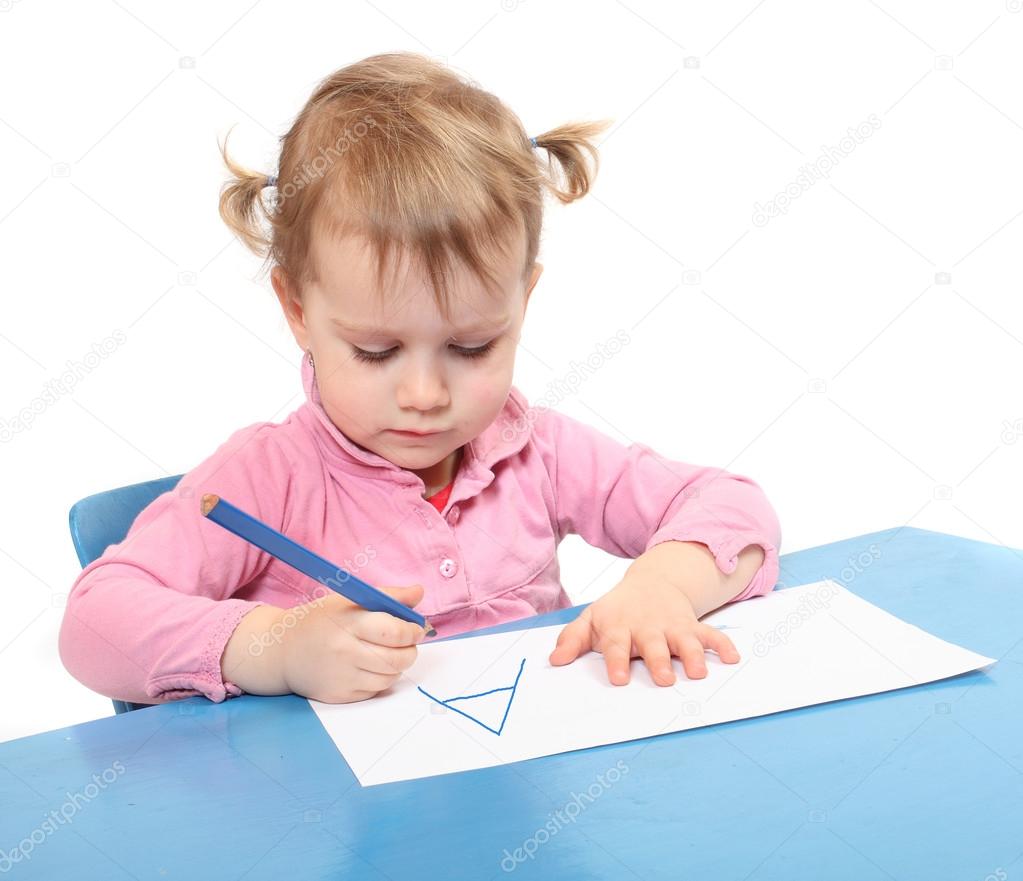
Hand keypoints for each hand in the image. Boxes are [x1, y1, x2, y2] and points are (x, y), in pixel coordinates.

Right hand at [279, 584, 427, 702]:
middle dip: (411, 650)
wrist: (282, 651)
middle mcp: (345, 651)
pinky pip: (375, 690)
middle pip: (397, 659)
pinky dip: (381, 679)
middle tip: (408, 643)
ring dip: (398, 665)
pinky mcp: (340, 695)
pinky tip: (371, 666)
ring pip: (390, 677)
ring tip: (388, 653)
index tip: (415, 628)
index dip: (412, 631)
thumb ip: (387, 596)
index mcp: (348, 622)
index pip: (395, 632)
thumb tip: (419, 592)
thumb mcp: (350, 599)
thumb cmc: (320, 620)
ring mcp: (342, 676)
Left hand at [548, 575, 739, 685]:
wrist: (651, 583)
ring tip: (699, 672)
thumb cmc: (617, 611)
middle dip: (659, 661)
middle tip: (663, 679)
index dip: (617, 661)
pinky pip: (711, 634)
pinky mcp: (692, 625)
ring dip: (693, 655)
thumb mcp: (591, 620)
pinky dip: (722, 644)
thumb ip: (573, 640)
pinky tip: (733, 657)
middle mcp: (648, 627)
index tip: (619, 679)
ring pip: (685, 641)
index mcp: (620, 626)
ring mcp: (672, 626)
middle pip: (653, 645)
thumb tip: (555, 661)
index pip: (617, 644)